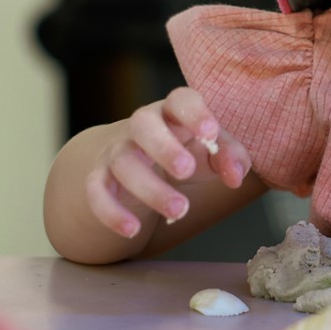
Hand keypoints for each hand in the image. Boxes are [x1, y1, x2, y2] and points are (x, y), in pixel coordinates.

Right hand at [84, 87, 249, 240]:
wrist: (133, 158)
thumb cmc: (183, 148)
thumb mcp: (211, 149)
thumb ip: (230, 156)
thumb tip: (235, 176)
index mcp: (173, 112)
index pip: (180, 99)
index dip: (194, 113)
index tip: (210, 132)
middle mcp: (141, 126)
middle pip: (142, 123)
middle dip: (163, 147)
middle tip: (186, 171)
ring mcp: (117, 150)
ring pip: (123, 162)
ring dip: (149, 188)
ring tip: (180, 210)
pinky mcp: (99, 177)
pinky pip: (95, 191)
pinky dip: (110, 212)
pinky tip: (132, 230)